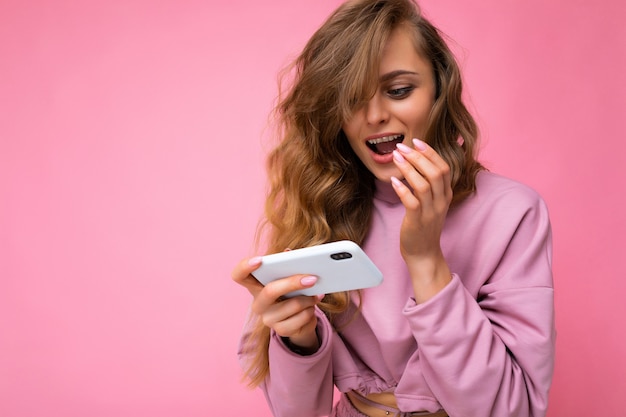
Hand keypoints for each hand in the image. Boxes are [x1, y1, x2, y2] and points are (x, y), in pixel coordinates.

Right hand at [231, 256, 322, 350]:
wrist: (301, 319)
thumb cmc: (292, 292)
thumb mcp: (288, 276)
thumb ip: (286, 263)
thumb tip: (288, 252)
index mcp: (255, 286)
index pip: (239, 275)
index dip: (244, 267)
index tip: (260, 260)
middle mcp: (258, 303)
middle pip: (270, 291)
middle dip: (292, 283)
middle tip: (312, 278)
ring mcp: (268, 318)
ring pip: (291, 305)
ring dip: (308, 299)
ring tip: (316, 294)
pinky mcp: (281, 330)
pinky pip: (300, 319)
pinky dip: (310, 311)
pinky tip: (312, 307)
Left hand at [391, 138, 451, 301]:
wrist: (424, 254)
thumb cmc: (424, 226)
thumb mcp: (431, 203)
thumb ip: (428, 184)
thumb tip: (415, 162)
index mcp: (445, 194)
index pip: (444, 167)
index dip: (430, 152)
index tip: (417, 141)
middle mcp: (441, 201)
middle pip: (435, 172)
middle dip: (418, 156)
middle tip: (402, 146)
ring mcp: (430, 212)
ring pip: (424, 185)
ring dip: (409, 169)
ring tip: (396, 158)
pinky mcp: (417, 221)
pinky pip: (412, 202)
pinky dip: (402, 189)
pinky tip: (393, 181)